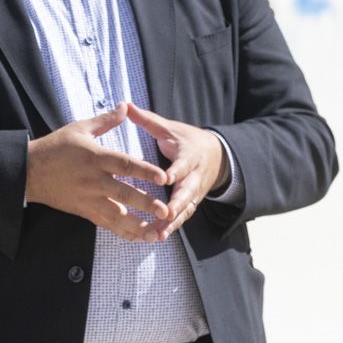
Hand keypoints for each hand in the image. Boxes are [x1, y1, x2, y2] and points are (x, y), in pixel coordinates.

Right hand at [25, 103, 171, 240]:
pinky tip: (138, 238)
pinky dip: (122, 232)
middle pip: (124, 194)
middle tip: (166, 212)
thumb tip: (125, 107)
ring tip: (155, 234)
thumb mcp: (79, 129)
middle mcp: (94, 180)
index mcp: (95, 158)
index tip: (163, 177)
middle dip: (146, 204)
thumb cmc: (55, 148)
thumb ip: (105, 121)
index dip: (145, 171)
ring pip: (116, 215)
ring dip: (137, 226)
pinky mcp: (83, 210)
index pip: (125, 164)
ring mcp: (88, 198)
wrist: (29, 171)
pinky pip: (105, 224)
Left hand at [127, 105, 227, 239]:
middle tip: (166, 214)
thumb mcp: (170, 127)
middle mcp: (194, 176)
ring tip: (157, 234)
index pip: (184, 164)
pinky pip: (182, 217)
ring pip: (185, 209)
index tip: (167, 177)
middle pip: (188, 192)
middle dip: (177, 204)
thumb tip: (127, 105)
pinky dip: (171, 228)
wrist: (215, 155)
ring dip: (173, 223)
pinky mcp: (191, 203)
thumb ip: (148, 120)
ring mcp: (194, 192)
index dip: (177, 171)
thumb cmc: (186, 140)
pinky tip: (157, 238)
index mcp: (190, 156)